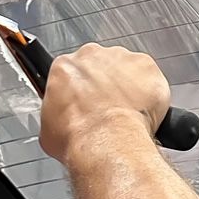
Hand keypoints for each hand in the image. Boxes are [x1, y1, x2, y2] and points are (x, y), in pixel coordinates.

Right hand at [40, 43, 170, 168]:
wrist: (106, 142)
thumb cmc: (79, 136)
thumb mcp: (49, 128)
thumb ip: (57, 111)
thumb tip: (61, 120)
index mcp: (65, 66)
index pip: (74, 71)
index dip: (82, 88)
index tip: (86, 101)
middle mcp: (93, 55)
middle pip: (101, 66)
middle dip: (105, 85)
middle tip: (108, 108)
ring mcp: (122, 59)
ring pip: (127, 69)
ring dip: (129, 87)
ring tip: (127, 113)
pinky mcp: (146, 66)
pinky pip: (150, 76)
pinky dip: (150, 92)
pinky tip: (144, 111)